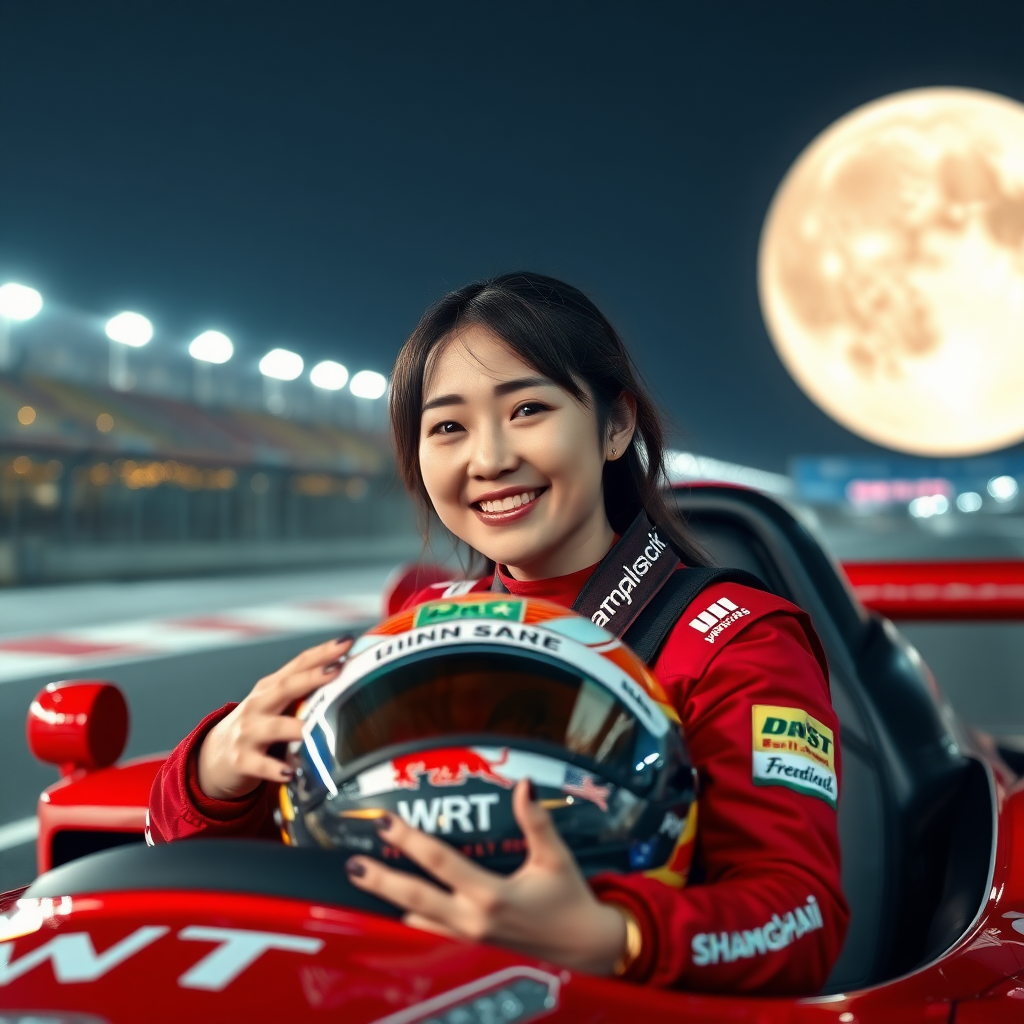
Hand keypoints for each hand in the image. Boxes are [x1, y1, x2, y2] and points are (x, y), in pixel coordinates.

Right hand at [196, 635, 353, 799]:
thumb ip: (305, 691)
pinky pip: (260, 764)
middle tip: (337, 670)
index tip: (346, 642)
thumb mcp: (275, 702)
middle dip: (312, 677)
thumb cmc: (257, 725)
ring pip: (274, 727)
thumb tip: (349, 676)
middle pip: (287, 687)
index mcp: (271, 687)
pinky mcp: (241, 760)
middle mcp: (259, 704)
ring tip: (314, 729)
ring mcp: (248, 732)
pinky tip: (290, 773)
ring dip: (296, 728)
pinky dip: (275, 769)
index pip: (299, 664)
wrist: (215, 756)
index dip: (323, 652)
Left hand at [345, 779, 627, 974]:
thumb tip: (524, 786)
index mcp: (491, 894)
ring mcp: (468, 939)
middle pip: (415, 898)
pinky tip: (395, 910)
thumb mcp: (555, 857)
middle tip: (353, 864)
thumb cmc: (569, 900)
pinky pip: (432, 935)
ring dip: (390, 900)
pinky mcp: (470, 949)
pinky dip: (411, 922)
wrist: (585, 949)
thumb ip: (535, 821)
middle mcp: (473, 920)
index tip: (385, 822)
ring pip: (418, 920)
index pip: (440, 862)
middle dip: (381, 880)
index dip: (410, 840)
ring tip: (363, 882)